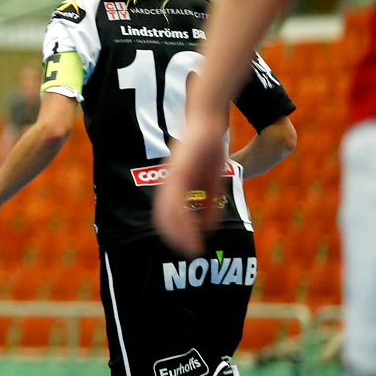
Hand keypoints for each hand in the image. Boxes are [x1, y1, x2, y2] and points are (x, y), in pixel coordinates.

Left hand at [152, 113, 227, 256]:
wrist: (207, 122)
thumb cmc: (208, 151)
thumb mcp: (211, 182)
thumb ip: (209, 203)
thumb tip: (207, 228)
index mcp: (173, 187)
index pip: (167, 217)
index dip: (175, 234)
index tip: (185, 249)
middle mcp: (169, 184)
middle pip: (164, 219)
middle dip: (175, 238)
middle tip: (188, 254)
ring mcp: (172, 178)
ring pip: (168, 213)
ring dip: (180, 233)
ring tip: (190, 248)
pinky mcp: (179, 172)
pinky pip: (177, 199)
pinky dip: (185, 216)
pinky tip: (195, 228)